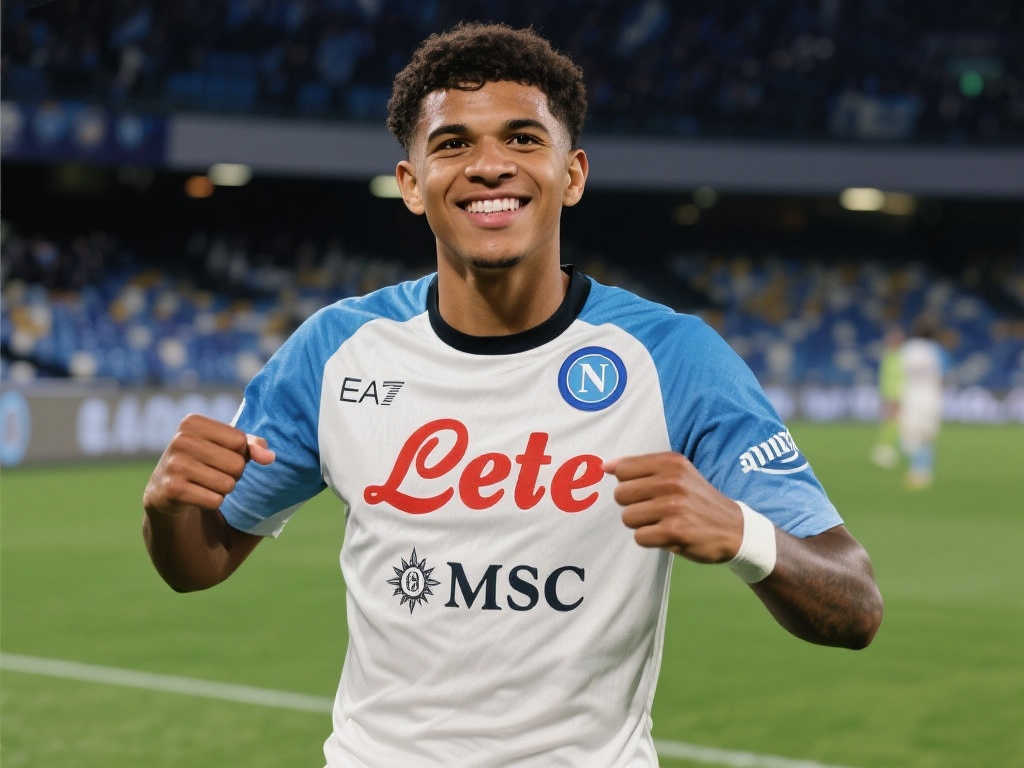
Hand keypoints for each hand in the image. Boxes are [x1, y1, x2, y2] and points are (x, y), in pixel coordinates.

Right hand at [143, 413, 274, 515]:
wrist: (165, 490)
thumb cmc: (205, 461)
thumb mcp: (228, 446)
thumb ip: (253, 446)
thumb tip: (270, 457)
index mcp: (192, 422)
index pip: (240, 441)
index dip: (239, 453)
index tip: (220, 455)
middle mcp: (180, 440)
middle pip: (237, 464)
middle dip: (233, 474)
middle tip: (212, 473)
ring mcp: (174, 465)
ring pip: (228, 484)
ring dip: (223, 489)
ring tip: (204, 483)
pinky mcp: (172, 490)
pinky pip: (215, 501)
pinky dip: (213, 502)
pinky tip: (196, 495)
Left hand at [604, 452, 742, 562]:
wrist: (735, 529)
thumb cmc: (697, 500)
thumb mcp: (677, 473)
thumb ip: (641, 467)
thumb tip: (605, 466)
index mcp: (671, 462)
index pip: (622, 469)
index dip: (627, 484)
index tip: (642, 491)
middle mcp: (672, 481)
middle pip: (620, 494)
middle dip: (632, 505)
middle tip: (653, 509)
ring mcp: (674, 506)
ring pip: (627, 517)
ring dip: (641, 524)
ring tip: (662, 522)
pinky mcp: (675, 531)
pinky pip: (639, 537)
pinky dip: (650, 540)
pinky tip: (668, 534)